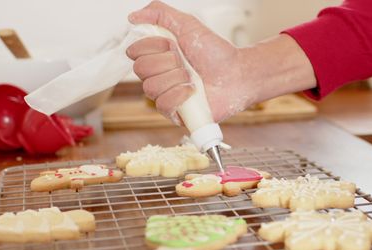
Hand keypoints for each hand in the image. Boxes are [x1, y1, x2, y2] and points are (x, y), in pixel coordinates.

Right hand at [127, 1, 316, 125]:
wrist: (238, 74)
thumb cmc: (217, 53)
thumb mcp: (188, 24)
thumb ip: (160, 14)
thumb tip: (133, 17)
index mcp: (158, 56)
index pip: (134, 52)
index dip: (152, 46)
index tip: (172, 44)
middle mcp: (159, 75)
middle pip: (139, 69)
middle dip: (166, 62)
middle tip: (185, 62)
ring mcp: (166, 95)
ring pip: (150, 88)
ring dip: (175, 78)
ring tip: (192, 77)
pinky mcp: (175, 113)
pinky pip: (162, 105)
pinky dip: (178, 95)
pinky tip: (192, 91)